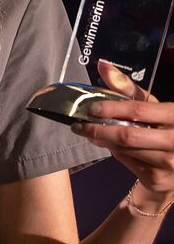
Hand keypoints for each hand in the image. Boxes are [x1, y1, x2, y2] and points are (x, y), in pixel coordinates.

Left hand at [74, 61, 173, 202]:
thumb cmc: (162, 126)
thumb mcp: (151, 105)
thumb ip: (127, 88)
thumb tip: (102, 65)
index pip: (139, 110)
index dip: (112, 108)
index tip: (91, 108)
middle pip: (127, 134)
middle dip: (97, 130)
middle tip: (78, 125)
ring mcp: (169, 163)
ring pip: (124, 149)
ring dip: (103, 141)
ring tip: (91, 133)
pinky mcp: (158, 179)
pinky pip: (127, 162)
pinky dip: (114, 152)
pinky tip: (110, 145)